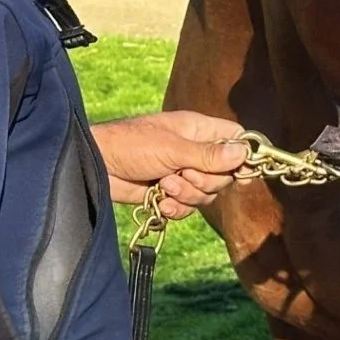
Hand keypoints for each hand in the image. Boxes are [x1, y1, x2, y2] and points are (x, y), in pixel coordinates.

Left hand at [93, 110, 247, 219]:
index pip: (235, 139)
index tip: (243, 171)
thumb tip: (244, 154)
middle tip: (182, 174)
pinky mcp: (169, 194)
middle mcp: (196, 152)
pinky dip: (176, 208)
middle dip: (205, 181)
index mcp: (200, 131)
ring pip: (207, 193)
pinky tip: (160, 201)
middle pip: (224, 174)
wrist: (95, 166)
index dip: (243, 155)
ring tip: (164, 186)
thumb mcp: (173, 149)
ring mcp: (183, 174)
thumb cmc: (132, 145)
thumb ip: (208, 155)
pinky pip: (188, 207)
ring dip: (188, 194)